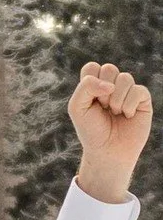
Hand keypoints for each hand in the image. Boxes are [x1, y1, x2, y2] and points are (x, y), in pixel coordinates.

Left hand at [70, 62, 151, 202]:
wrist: (107, 151)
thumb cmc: (91, 131)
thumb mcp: (77, 108)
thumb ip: (86, 87)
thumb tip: (110, 84)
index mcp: (94, 85)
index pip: (91, 68)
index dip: (90, 82)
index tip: (89, 101)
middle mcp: (112, 85)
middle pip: (109, 68)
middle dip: (103, 91)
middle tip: (102, 108)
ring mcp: (128, 90)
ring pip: (125, 78)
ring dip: (116, 100)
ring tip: (115, 113)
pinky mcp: (142, 98)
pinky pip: (138, 90)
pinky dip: (129, 105)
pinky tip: (127, 116)